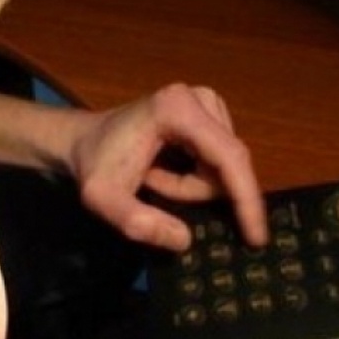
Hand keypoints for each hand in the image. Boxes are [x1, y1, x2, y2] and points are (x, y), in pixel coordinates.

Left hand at [68, 83, 267, 250]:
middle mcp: (200, 98)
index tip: (257, 238)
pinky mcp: (208, 113)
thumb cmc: (93, 166)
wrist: (81, 141)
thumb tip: (185, 240)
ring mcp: (207, 102)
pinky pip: (217, 161)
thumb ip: (139, 223)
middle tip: (150, 187)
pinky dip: (193, 177)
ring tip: (151, 177)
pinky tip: (161, 170)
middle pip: (227, 164)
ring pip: (223, 166)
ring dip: (190, 186)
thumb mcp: (104, 201)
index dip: (247, 200)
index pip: (229, 159)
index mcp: (178, 109)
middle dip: (194, 192)